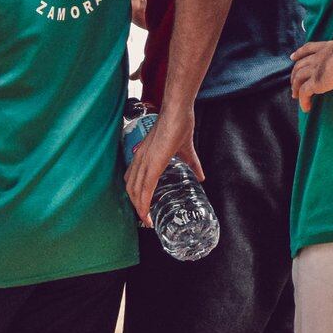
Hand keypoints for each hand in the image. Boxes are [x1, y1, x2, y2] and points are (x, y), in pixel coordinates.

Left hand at [125, 107, 202, 223]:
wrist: (178, 112)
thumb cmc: (180, 124)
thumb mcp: (185, 150)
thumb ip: (192, 163)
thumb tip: (201, 177)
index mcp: (144, 155)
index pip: (132, 179)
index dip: (136, 195)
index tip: (143, 208)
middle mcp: (140, 159)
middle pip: (131, 189)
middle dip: (136, 206)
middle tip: (146, 219)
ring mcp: (145, 162)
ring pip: (135, 191)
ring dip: (139, 209)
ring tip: (147, 221)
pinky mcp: (153, 164)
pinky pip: (145, 188)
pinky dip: (144, 203)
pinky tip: (146, 214)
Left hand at [290, 37, 332, 110]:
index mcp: (325, 48)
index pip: (308, 49)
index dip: (299, 54)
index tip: (293, 57)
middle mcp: (317, 57)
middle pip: (299, 65)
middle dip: (294, 74)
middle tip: (293, 82)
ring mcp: (314, 69)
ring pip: (298, 79)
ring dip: (295, 88)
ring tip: (295, 96)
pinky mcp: (315, 82)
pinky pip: (305, 93)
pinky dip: (303, 101)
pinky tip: (306, 108)